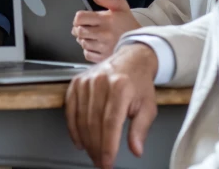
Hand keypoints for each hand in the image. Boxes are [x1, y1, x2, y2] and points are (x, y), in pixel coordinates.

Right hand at [65, 43, 158, 168]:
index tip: (107, 162)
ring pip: (81, 119)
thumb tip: (135, 149)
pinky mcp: (76, 82)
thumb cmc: (139, 84)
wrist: (130, 60)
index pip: (110, 124)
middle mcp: (101, 82)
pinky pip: (70, 109)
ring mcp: (86, 81)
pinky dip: (73, 128)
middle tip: (100, 162)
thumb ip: (141, 129)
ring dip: (86, 141)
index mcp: (120, 88)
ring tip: (93, 154)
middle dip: (96, 148)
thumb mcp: (148, 107)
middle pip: (94, 123)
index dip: (107, 147)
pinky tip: (80, 141)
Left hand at [71, 0, 140, 61]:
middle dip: (78, 29)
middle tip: (84, 28)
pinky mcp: (104, 58)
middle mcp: (104, 34)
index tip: (82, 19)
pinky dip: (88, 50)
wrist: (142, 42)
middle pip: (79, 31)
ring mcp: (104, 47)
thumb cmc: (129, 24)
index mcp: (106, 20)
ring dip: (83, 39)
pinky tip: (95, 45)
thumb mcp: (120, 6)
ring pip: (82, 43)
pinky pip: (87, 54)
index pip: (80, 18)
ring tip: (91, 36)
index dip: (78, 18)